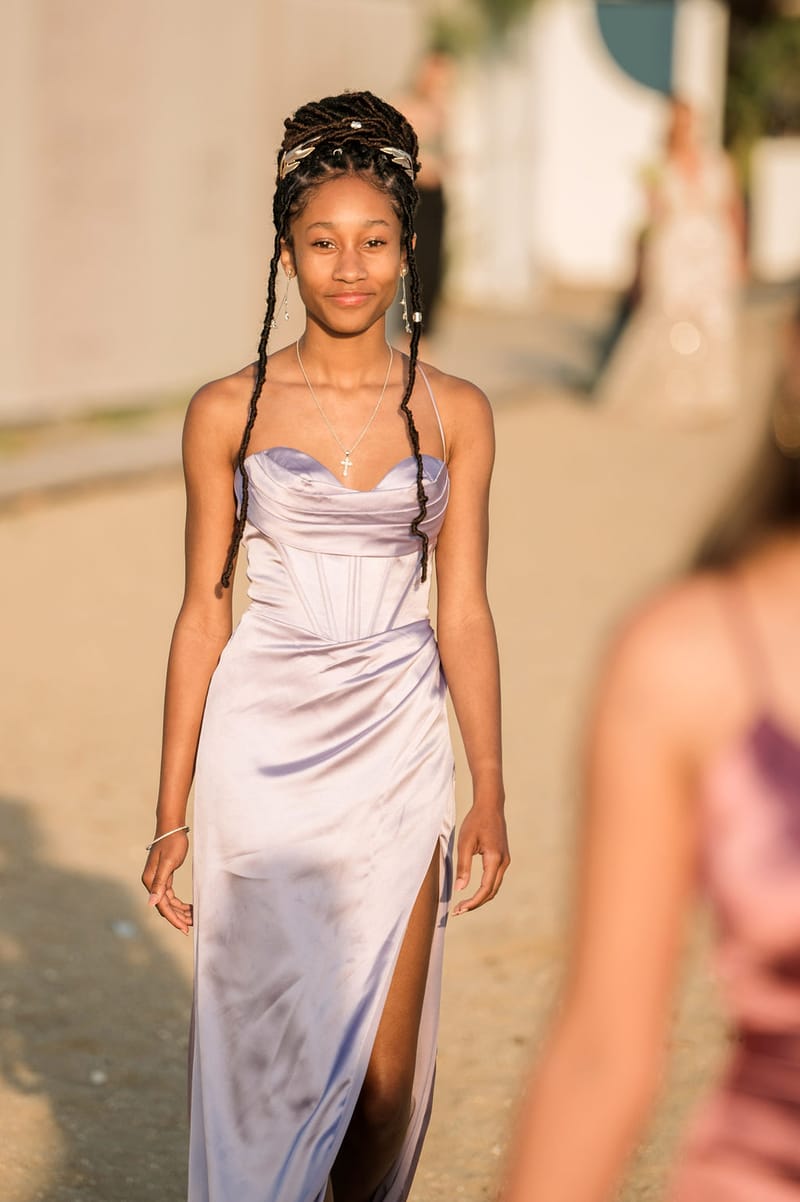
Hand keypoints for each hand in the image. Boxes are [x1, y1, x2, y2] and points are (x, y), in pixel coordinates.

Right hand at [141, 831, 191, 934]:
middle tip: (192, 926)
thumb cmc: (171, 843)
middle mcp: (151, 882)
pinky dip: (179, 903)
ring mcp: (157, 880)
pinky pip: (171, 895)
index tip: (185, 929)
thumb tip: (151, 903)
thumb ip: (160, 884)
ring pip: (168, 902)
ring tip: (193, 918)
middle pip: (165, 906)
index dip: (174, 919)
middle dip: (178, 917)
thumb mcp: (168, 863)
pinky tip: (189, 907)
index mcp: (150, 881)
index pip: (162, 906)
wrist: (172, 827)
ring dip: (180, 911)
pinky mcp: (164, 876)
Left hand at [452, 800, 509, 915]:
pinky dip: (484, 889)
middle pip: (491, 892)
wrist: (490, 806)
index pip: (485, 889)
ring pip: (494, 887)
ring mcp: (505, 860)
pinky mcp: (502, 858)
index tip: (459, 909)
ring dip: (480, 898)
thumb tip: (460, 888)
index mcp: (494, 859)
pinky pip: (495, 879)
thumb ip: (463, 866)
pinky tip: (473, 892)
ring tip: (463, 904)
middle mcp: (503, 862)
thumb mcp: (464, 843)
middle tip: (458, 911)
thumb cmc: (475, 821)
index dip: (473, 902)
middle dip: (475, 904)